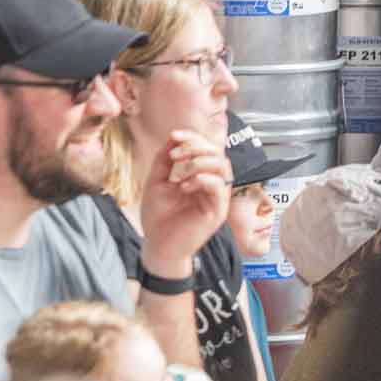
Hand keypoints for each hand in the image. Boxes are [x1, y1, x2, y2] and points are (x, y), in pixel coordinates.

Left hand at [138, 129, 232, 273]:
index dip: (193, 137)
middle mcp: (212, 186)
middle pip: (218, 154)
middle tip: (174, 155)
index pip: (206, 149)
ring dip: (199, 162)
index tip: (173, 135)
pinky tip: (183, 186)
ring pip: (223, 167)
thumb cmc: (158, 216)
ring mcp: (216, 198)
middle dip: (196, 147)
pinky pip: (220, 187)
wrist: (157, 244)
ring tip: (179, 171)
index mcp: (199, 177)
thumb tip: (173, 136)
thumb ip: (165, 159)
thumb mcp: (157, 180)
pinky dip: (202, 179)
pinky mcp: (217, 211)